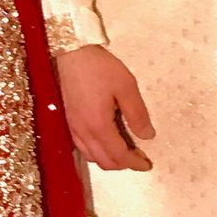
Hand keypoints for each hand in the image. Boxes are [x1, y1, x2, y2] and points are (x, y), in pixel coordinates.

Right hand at [56, 44, 154, 172]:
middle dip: (123, 164)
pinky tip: (104, 141)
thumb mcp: (126, 86)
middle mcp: (83, 131)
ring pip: (91, 156)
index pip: (119, 155)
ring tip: (123, 150)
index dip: (135, 163)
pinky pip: (82, 147)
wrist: (71, 52)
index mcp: (99, 125)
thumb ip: (137, 114)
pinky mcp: (68, 120)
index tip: (148, 164)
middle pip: (104, 161)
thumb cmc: (100, 67)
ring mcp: (73, 127)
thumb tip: (148, 136)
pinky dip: (96, 152)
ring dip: (108, 159)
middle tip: (138, 157)